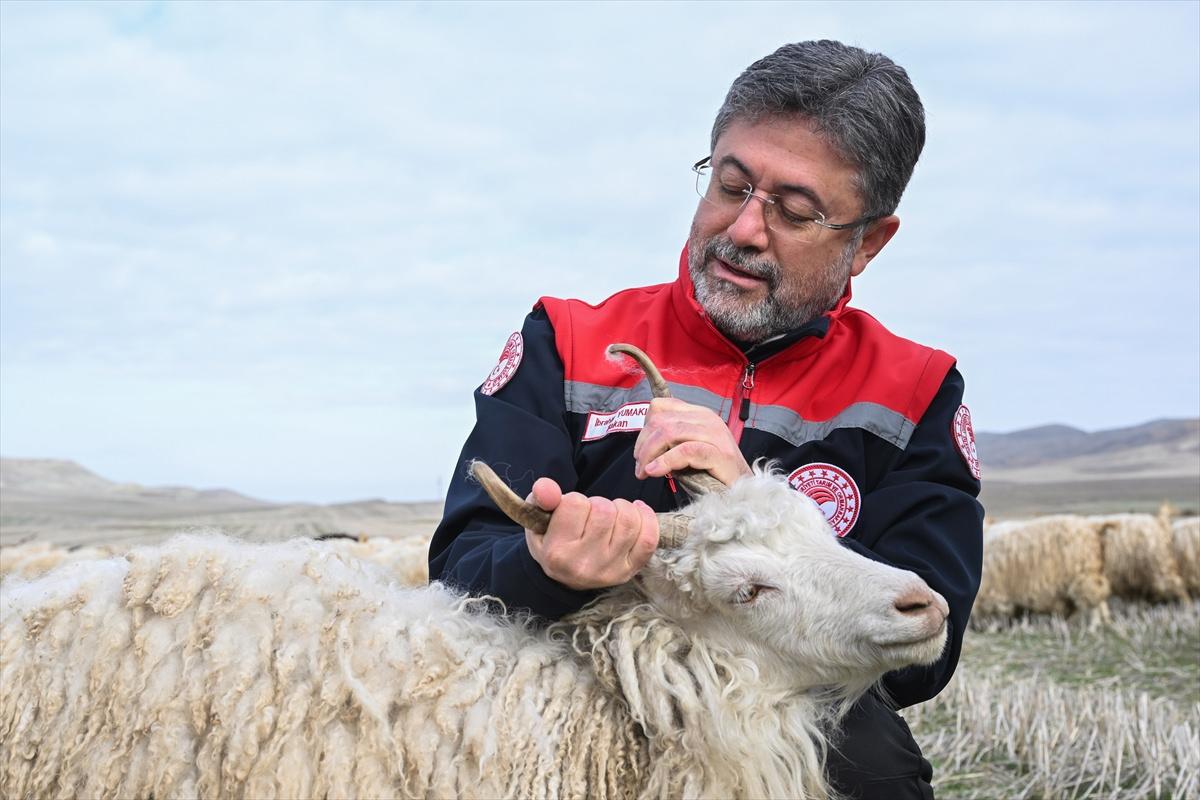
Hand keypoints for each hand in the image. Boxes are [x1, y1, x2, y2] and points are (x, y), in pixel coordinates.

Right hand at [524, 478, 658, 590]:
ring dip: (622, 509)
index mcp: (557, 552)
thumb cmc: (552, 540)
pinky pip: (649, 539)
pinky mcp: (629, 571)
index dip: (575, 499)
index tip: (571, 510)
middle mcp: (583, 564)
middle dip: (600, 503)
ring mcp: (609, 570)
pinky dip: (647, 519)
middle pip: (605, 511)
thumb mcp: (538, 518)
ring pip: (629, 522)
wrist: (563, 577)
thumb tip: (546, 488)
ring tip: (611, 513)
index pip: (575, 504)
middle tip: (592, 513)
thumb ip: (541, 497)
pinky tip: (637, 512)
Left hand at [633, 397, 750, 486]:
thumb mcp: (687, 450)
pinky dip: (665, 461)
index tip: (640, 451)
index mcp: (698, 414)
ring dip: (650, 454)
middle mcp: (707, 419)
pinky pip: (685, 451)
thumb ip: (670, 441)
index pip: (660, 407)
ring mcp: (715, 435)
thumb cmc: (712, 473)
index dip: (644, 428)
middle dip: (643, 445)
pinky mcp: (719, 454)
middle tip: (639, 467)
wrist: (743, 491)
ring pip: (669, 433)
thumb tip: (644, 445)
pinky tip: (655, 472)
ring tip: (644, 472)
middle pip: (661, 420)